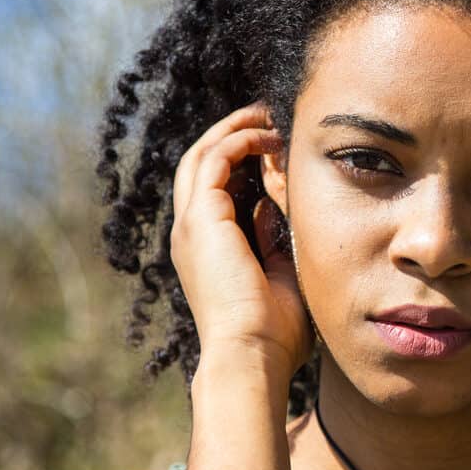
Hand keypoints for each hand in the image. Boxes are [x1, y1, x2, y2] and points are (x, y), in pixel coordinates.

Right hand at [170, 101, 313, 376]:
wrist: (252, 355)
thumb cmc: (274, 331)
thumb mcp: (279, 274)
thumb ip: (272, 241)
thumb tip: (270, 210)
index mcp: (207, 249)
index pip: (214, 188)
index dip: (240, 160)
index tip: (274, 144)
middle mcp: (191, 233)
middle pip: (200, 164)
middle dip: (232, 134)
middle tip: (266, 115)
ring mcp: (192, 225)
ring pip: (202, 155)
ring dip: (235, 130)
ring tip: (267, 115)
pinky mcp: (202, 220)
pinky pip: (214, 161)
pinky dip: (239, 141)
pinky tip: (268, 137)